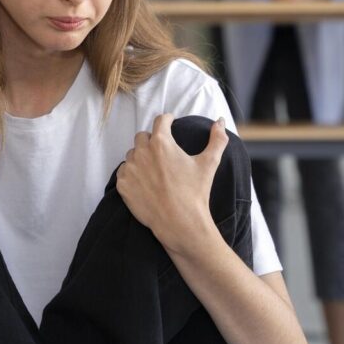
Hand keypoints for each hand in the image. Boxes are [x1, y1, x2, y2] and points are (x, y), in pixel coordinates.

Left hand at [116, 114, 229, 253]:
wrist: (179, 223)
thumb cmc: (195, 193)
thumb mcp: (209, 163)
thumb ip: (217, 139)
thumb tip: (220, 121)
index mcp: (161, 142)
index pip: (161, 121)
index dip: (167, 120)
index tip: (170, 122)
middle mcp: (142, 151)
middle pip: (142, 136)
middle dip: (152, 140)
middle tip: (162, 151)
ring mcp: (130, 168)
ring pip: (132, 154)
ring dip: (140, 157)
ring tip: (153, 169)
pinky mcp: (123, 184)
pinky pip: (124, 172)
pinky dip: (132, 174)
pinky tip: (144, 182)